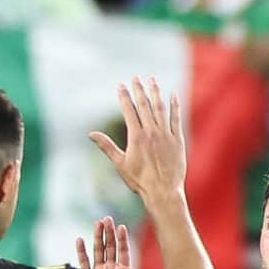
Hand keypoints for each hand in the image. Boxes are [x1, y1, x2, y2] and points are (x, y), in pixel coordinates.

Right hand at [74, 216, 157, 268]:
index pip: (123, 252)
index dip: (122, 239)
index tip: (121, 227)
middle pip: (110, 248)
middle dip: (109, 233)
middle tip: (107, 219)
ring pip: (97, 251)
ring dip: (97, 237)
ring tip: (97, 223)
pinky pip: (83, 263)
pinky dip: (81, 252)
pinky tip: (80, 240)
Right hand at [89, 77, 186, 205]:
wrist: (163, 191)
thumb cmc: (140, 181)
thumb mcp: (120, 164)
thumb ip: (106, 146)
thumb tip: (91, 134)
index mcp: (136, 136)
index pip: (128, 110)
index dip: (124, 96)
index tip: (120, 84)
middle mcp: (151, 132)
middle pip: (144, 105)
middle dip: (139, 89)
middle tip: (135, 77)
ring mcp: (166, 135)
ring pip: (160, 108)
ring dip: (156, 93)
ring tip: (152, 80)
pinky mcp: (178, 140)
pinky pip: (176, 119)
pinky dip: (174, 106)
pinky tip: (173, 95)